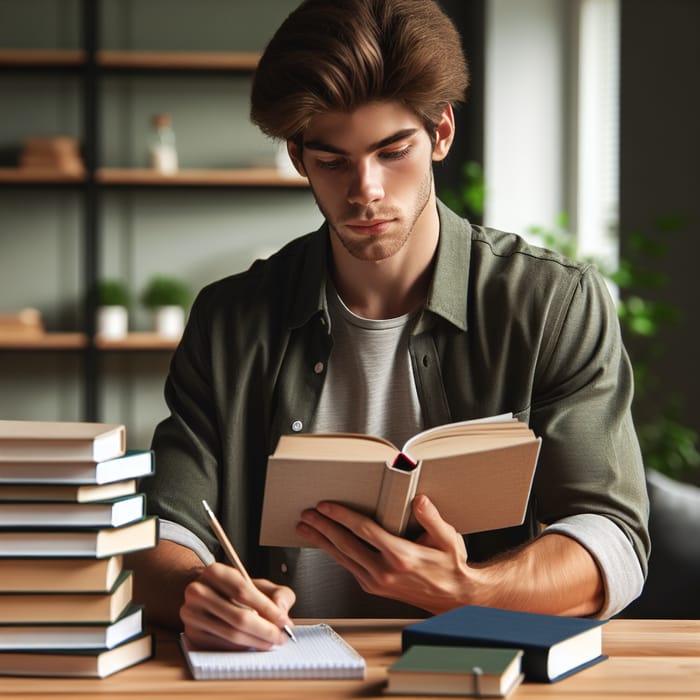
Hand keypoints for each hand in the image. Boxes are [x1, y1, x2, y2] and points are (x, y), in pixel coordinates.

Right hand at [180, 562, 295, 649]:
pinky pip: (223, 646)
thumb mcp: (259, 584)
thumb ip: (278, 593)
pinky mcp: (192, 635)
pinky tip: (253, 644)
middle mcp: (198, 592)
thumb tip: (281, 610)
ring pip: (231, 634)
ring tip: (271, 641)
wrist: (207, 597)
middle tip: (281, 636)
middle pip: (238, 617)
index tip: (283, 620)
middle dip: (265, 630)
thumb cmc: (235, 591)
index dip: (267, 608)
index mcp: (215, 572)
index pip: (243, 592)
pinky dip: (242, 648)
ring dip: (256, 642)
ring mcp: (192, 615)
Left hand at [296, 493, 471, 612]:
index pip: (363, 531)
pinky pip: (348, 566)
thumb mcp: (448, 540)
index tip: (325, 506)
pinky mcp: (373, 587)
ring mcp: (376, 582)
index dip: (341, 516)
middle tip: (307, 514)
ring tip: (306, 528)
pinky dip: (333, 552)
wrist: (453, 599)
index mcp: (400, 557)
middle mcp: (384, 572)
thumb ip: (432, 519)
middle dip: (322, 527)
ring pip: (342, 558)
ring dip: (321, 541)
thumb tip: (419, 501)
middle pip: (345, 545)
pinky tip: (325, 543)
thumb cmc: (450, 568)